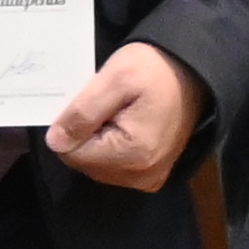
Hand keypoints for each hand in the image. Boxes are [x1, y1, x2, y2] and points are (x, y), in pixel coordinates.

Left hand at [45, 40, 201, 191]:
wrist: (193, 73)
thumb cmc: (154, 70)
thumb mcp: (114, 79)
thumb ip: (82, 112)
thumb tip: (55, 142)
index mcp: (133, 154)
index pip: (73, 154)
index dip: (71, 126)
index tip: (88, 103)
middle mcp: (141, 176)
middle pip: (84, 163)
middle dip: (84, 134)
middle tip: (104, 105)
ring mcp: (149, 178)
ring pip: (96, 166)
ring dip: (96, 141)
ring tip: (115, 113)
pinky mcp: (152, 175)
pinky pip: (114, 167)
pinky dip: (110, 148)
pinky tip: (122, 124)